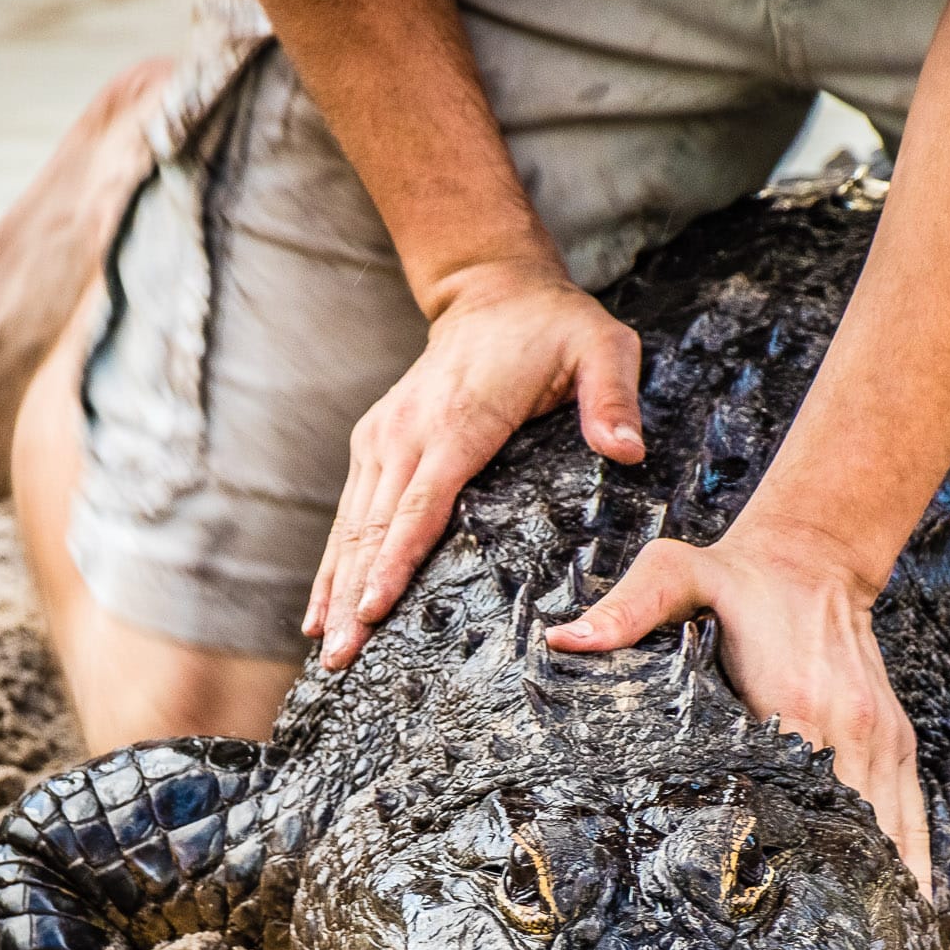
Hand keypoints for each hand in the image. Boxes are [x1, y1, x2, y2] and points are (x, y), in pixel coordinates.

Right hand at [306, 259, 645, 668]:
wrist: (495, 288)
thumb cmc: (556, 326)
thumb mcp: (603, 347)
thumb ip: (613, 399)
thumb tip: (626, 451)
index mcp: (459, 419)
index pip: (421, 504)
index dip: (394, 561)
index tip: (373, 612)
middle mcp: (408, 430)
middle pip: (373, 527)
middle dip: (353, 597)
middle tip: (339, 660)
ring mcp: (385, 435)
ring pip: (351, 524)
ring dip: (334, 587)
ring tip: (323, 649)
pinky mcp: (376, 440)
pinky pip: (350, 510)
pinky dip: (334, 560)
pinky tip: (324, 608)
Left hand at [544, 521, 930, 889]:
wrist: (814, 553)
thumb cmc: (737, 577)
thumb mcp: (676, 572)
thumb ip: (627, 608)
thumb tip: (564, 640)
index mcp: (798, 704)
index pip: (798, 802)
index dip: (791, 863)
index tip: (779, 922)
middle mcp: (851, 728)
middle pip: (854, 833)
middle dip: (844, 897)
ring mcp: (882, 736)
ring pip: (895, 830)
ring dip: (888, 891)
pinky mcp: (896, 738)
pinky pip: (914, 811)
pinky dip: (915, 859)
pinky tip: (911, 907)